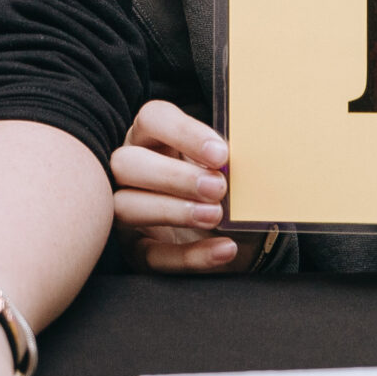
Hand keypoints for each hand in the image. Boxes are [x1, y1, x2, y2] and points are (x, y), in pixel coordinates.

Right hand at [112, 100, 266, 272]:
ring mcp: (128, 209)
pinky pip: (151, 256)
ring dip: (172, 211)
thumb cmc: (228, 188)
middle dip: (173, 176)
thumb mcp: (231, 168)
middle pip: (126, 163)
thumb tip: (251, 154)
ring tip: (215, 215)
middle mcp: (131, 170)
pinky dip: (189, 255)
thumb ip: (232, 159)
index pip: (153, 119)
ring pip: (125, 206)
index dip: (183, 133)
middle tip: (218, 187)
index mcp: (153, 137)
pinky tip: (224, 249)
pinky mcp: (137, 249)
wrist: (240, 236)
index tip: (221, 154)